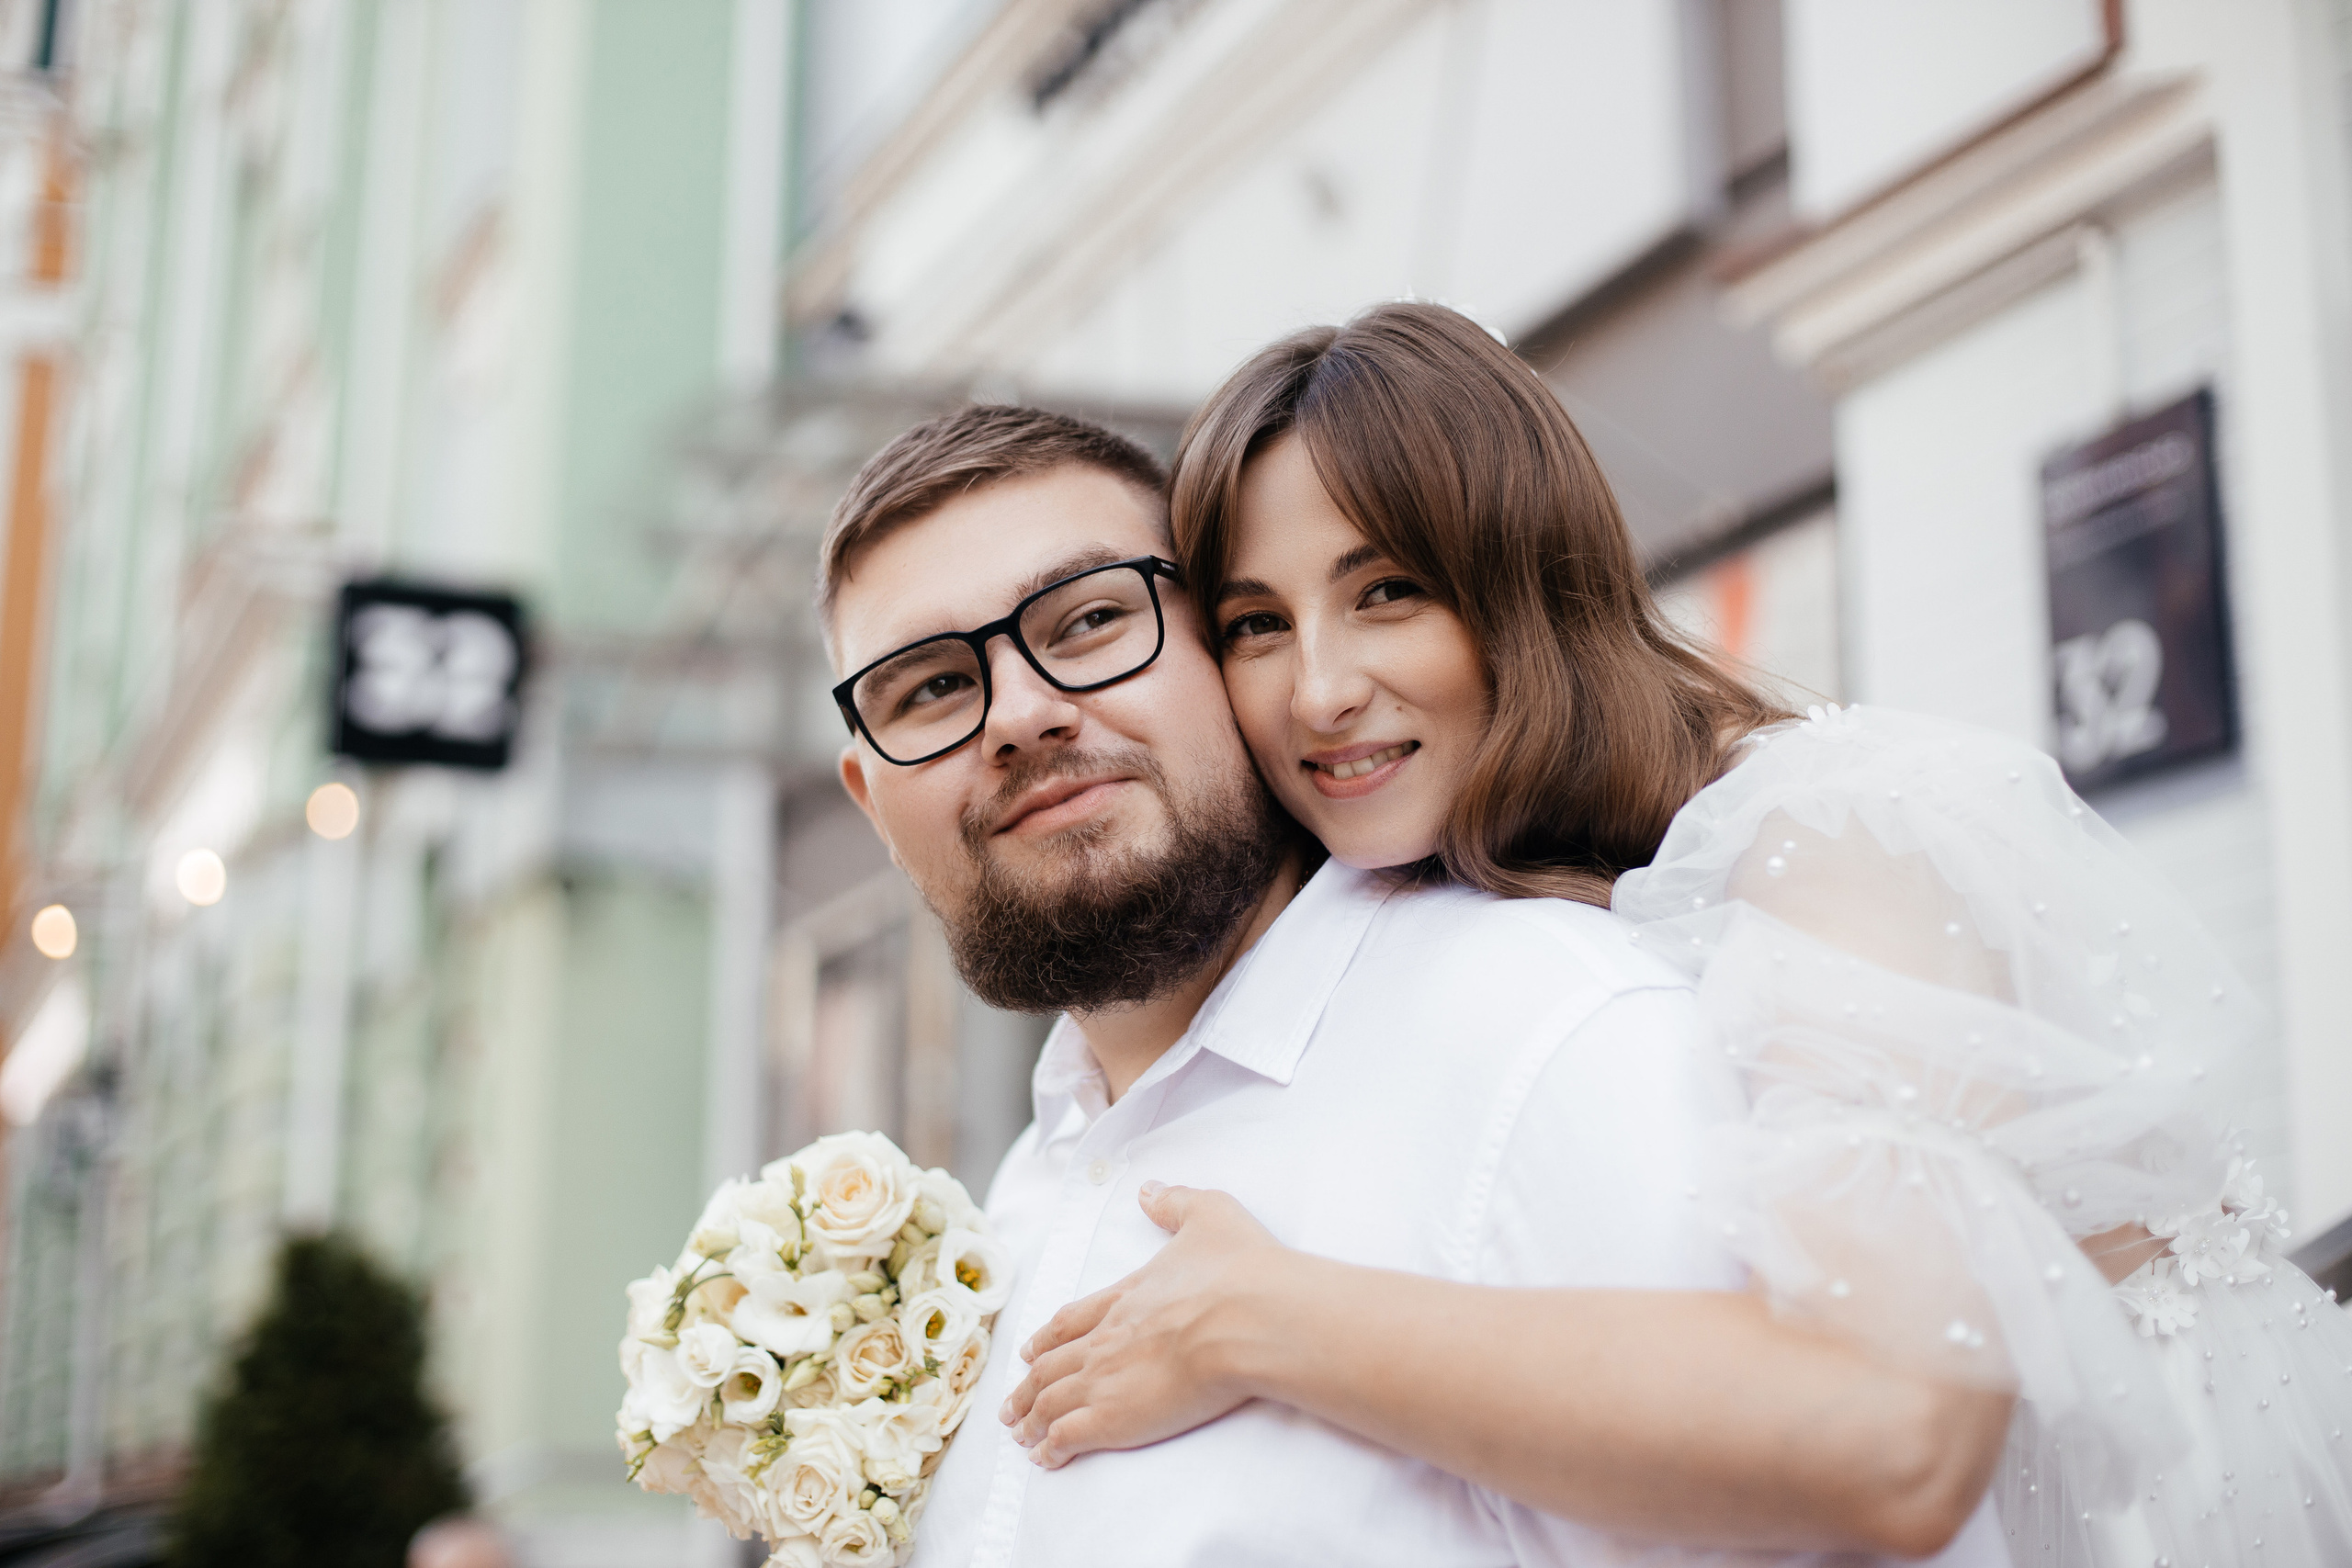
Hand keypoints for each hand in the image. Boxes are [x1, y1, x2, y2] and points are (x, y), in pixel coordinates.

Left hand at [999, 1182, 1288, 1467]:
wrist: (1249, 1319)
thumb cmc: (1239, 1271)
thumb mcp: (1210, 1215)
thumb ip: (1176, 1202)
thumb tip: (1149, 1189)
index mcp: (1126, 1297)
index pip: (1071, 1319)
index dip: (1047, 1337)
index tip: (1029, 1350)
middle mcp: (1105, 1337)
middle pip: (1050, 1365)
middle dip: (1028, 1385)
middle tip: (1012, 1403)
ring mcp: (1104, 1378)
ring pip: (1051, 1401)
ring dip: (1031, 1418)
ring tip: (1019, 1434)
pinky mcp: (1114, 1417)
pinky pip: (1067, 1436)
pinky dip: (1050, 1448)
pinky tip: (1044, 1458)